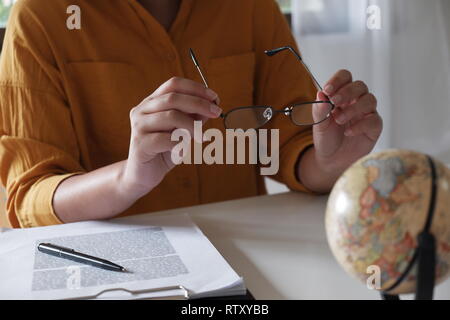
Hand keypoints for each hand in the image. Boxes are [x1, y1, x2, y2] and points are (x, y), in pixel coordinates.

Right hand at [120, 77, 221, 199]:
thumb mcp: (183, 131)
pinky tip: (184, 150)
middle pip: (173, 97)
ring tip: (202, 137)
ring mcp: (139, 126)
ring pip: (171, 116)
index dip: (196, 88)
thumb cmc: (165, 151)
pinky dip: (180, 143)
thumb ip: (194, 118)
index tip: (214, 98)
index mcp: (152, 102)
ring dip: (192, 126)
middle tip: (216, 112)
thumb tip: (211, 106)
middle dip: (199, 104)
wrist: (143, 175)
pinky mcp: (139, 144)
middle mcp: (142, 110)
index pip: (173, 84)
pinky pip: (166, 139)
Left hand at [313, 69, 382, 174]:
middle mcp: (356, 101)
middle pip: (360, 85)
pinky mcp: (374, 127)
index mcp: (341, 96)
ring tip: (339, 120)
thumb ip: (319, 109)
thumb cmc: (326, 138)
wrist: (331, 160)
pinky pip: (374, 120)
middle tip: (335, 102)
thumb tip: (320, 94)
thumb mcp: (319, 124)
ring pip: (369, 99)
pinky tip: (348, 132)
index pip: (345, 77)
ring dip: (353, 108)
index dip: (338, 80)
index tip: (328, 90)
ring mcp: (367, 113)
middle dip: (347, 92)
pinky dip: (360, 125)